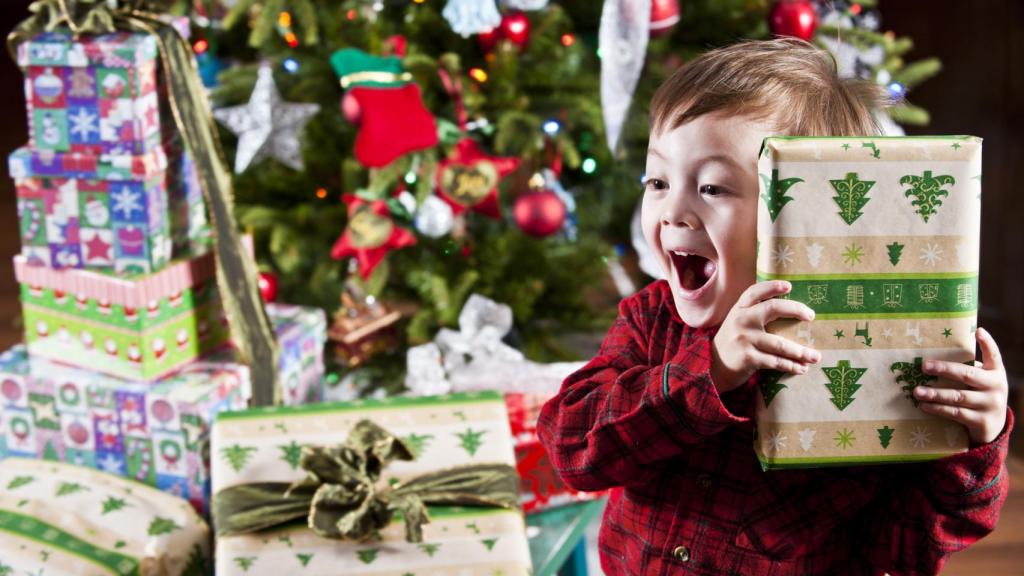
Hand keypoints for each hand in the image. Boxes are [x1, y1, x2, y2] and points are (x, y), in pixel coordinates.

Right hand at [710, 280, 820, 392]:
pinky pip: (775, 362)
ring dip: (801, 351)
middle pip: (772, 308)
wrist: (713, 367)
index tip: (789, 286)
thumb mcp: (737, 322)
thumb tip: (790, 308)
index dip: (772, 286)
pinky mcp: (748, 358)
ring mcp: (744, 339)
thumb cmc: (734, 342)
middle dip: (795, 309)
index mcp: (739, 309)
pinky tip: (802, 368)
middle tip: (811, 316)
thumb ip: (754, 313)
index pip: (755, 291)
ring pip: (779, 343)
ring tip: (815, 356)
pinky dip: (791, 366)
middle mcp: (741, 320)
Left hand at [914, 327, 1007, 445]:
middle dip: (944, 369)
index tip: (978, 331)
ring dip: (935, 394)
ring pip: (958, 396)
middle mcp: (997, 387)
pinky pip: (956, 414)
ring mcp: (991, 405)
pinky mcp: (982, 422)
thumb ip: (967, 370)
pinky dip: (938, 409)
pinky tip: (925, 406)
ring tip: (917, 391)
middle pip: (967, 375)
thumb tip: (931, 359)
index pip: (994, 355)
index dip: (987, 343)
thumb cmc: (979, 395)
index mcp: (995, 372)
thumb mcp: (980, 381)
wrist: (994, 426)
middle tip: (924, 366)